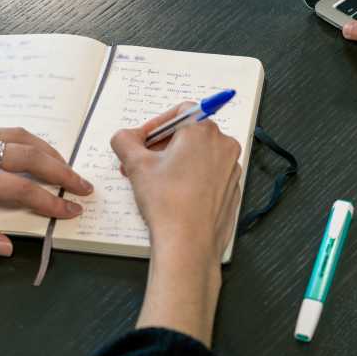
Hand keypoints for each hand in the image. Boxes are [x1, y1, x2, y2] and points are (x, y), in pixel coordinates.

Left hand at [0, 129, 92, 256]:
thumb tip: (6, 247)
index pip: (18, 188)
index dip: (48, 200)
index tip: (71, 211)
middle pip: (28, 156)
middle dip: (61, 172)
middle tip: (84, 188)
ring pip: (20, 138)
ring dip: (50, 152)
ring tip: (68, 169)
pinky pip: (4, 131)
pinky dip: (30, 141)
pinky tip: (38, 152)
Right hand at [110, 105, 243, 345]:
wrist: (188, 243)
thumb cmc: (168, 203)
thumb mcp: (136, 165)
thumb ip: (125, 141)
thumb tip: (124, 137)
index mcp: (203, 131)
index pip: (180, 112)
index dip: (157, 125)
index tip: (143, 141)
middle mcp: (223, 145)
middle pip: (189, 133)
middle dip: (163, 146)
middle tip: (142, 163)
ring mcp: (231, 168)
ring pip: (199, 155)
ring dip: (176, 162)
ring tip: (155, 181)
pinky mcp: (232, 189)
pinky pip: (210, 174)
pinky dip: (192, 178)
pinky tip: (174, 195)